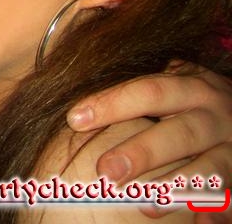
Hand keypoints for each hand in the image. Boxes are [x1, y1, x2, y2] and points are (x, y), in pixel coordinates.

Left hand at [67, 63, 231, 221]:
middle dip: (142, 152)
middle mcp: (214, 116)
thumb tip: (78, 104)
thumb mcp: (175, 83)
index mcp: (191, 88)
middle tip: (105, 171)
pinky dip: (218, 212)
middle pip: (179, 133)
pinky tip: (200, 222)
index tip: (74, 119)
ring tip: (145, 206)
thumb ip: (137, 88)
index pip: (149, 91)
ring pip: (210, 168)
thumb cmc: (192, 101)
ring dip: (176, 187)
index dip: (112, 104)